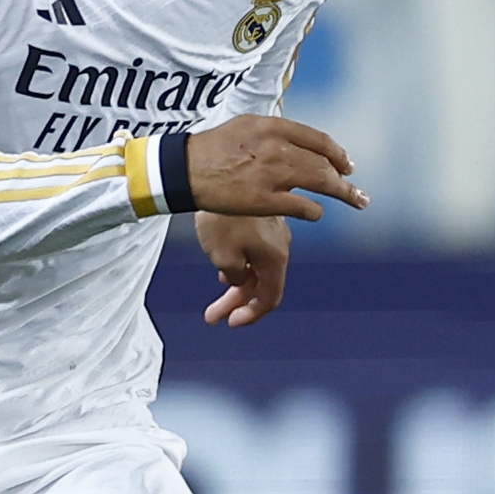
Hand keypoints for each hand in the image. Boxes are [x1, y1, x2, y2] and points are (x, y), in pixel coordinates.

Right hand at [187, 113, 364, 220]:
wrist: (185, 169)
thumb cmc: (213, 148)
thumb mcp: (246, 126)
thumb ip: (274, 132)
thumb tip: (297, 139)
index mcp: (273, 127)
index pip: (318, 140)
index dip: (337, 153)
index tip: (347, 164)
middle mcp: (277, 148)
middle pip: (323, 163)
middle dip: (344, 178)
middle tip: (356, 189)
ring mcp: (272, 174)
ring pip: (320, 182)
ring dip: (343, 193)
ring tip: (357, 201)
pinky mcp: (264, 200)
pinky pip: (302, 206)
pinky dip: (315, 211)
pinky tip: (317, 213)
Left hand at [197, 212, 290, 326]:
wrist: (221, 173)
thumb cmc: (222, 214)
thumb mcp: (224, 256)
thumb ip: (235, 277)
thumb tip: (239, 279)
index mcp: (275, 257)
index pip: (269, 298)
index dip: (250, 315)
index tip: (230, 321)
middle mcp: (280, 245)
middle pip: (262, 284)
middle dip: (237, 302)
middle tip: (214, 314)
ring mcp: (273, 231)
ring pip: (258, 266)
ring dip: (238, 281)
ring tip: (218, 284)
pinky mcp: (264, 218)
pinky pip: (256, 248)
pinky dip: (241, 261)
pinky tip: (224, 260)